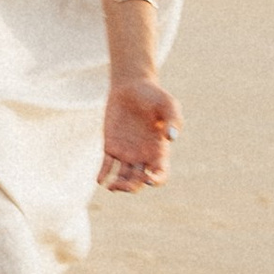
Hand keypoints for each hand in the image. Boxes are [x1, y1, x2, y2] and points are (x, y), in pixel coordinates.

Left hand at [99, 77, 177, 192]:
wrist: (131, 86)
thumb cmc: (154, 95)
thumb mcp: (168, 104)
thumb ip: (173, 119)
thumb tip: (172, 137)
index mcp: (160, 150)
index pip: (161, 174)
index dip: (157, 180)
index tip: (149, 178)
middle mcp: (144, 156)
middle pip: (139, 181)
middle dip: (132, 187)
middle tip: (124, 185)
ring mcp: (127, 153)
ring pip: (123, 177)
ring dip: (118, 185)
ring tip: (112, 186)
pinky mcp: (111, 146)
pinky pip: (107, 166)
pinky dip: (104, 175)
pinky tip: (101, 180)